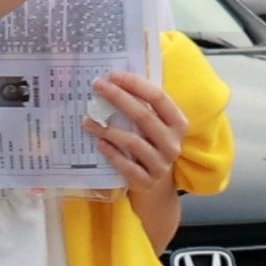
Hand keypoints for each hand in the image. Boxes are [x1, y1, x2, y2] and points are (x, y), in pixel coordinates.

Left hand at [86, 67, 186, 221]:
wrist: (156, 191)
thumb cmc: (151, 149)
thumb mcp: (155, 129)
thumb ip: (143, 107)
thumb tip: (114, 80)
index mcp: (178, 124)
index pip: (158, 98)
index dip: (135, 84)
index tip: (113, 75)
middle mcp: (173, 143)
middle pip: (144, 116)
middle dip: (118, 98)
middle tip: (97, 86)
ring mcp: (161, 165)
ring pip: (133, 142)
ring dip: (108, 128)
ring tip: (87, 119)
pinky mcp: (146, 182)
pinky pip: (126, 165)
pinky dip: (111, 153)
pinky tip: (98, 143)